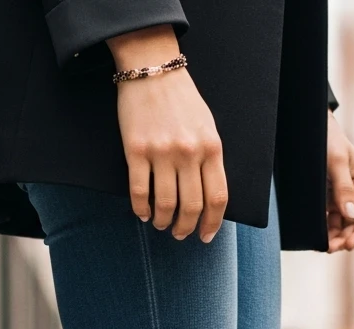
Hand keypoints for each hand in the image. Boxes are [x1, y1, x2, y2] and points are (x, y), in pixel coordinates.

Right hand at [108, 26, 227, 242]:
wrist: (152, 68)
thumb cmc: (181, 99)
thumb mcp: (207, 126)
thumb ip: (209, 159)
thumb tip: (207, 197)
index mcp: (211, 147)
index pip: (217, 197)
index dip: (212, 223)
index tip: (206, 236)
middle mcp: (189, 152)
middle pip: (191, 207)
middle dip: (186, 228)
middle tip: (180, 234)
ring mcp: (162, 152)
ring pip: (165, 204)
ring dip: (164, 222)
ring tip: (161, 224)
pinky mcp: (137, 150)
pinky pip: (139, 192)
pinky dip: (141, 209)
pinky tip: (143, 213)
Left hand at [326, 112, 353, 252]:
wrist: (309, 127)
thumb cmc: (327, 139)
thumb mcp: (336, 161)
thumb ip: (344, 187)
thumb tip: (350, 214)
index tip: (349, 245)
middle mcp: (353, 195)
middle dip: (345, 239)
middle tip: (329, 248)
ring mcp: (339, 198)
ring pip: (341, 227)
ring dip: (334, 238)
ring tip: (323, 246)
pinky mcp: (324, 200)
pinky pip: (327, 221)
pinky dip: (323, 231)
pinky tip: (316, 238)